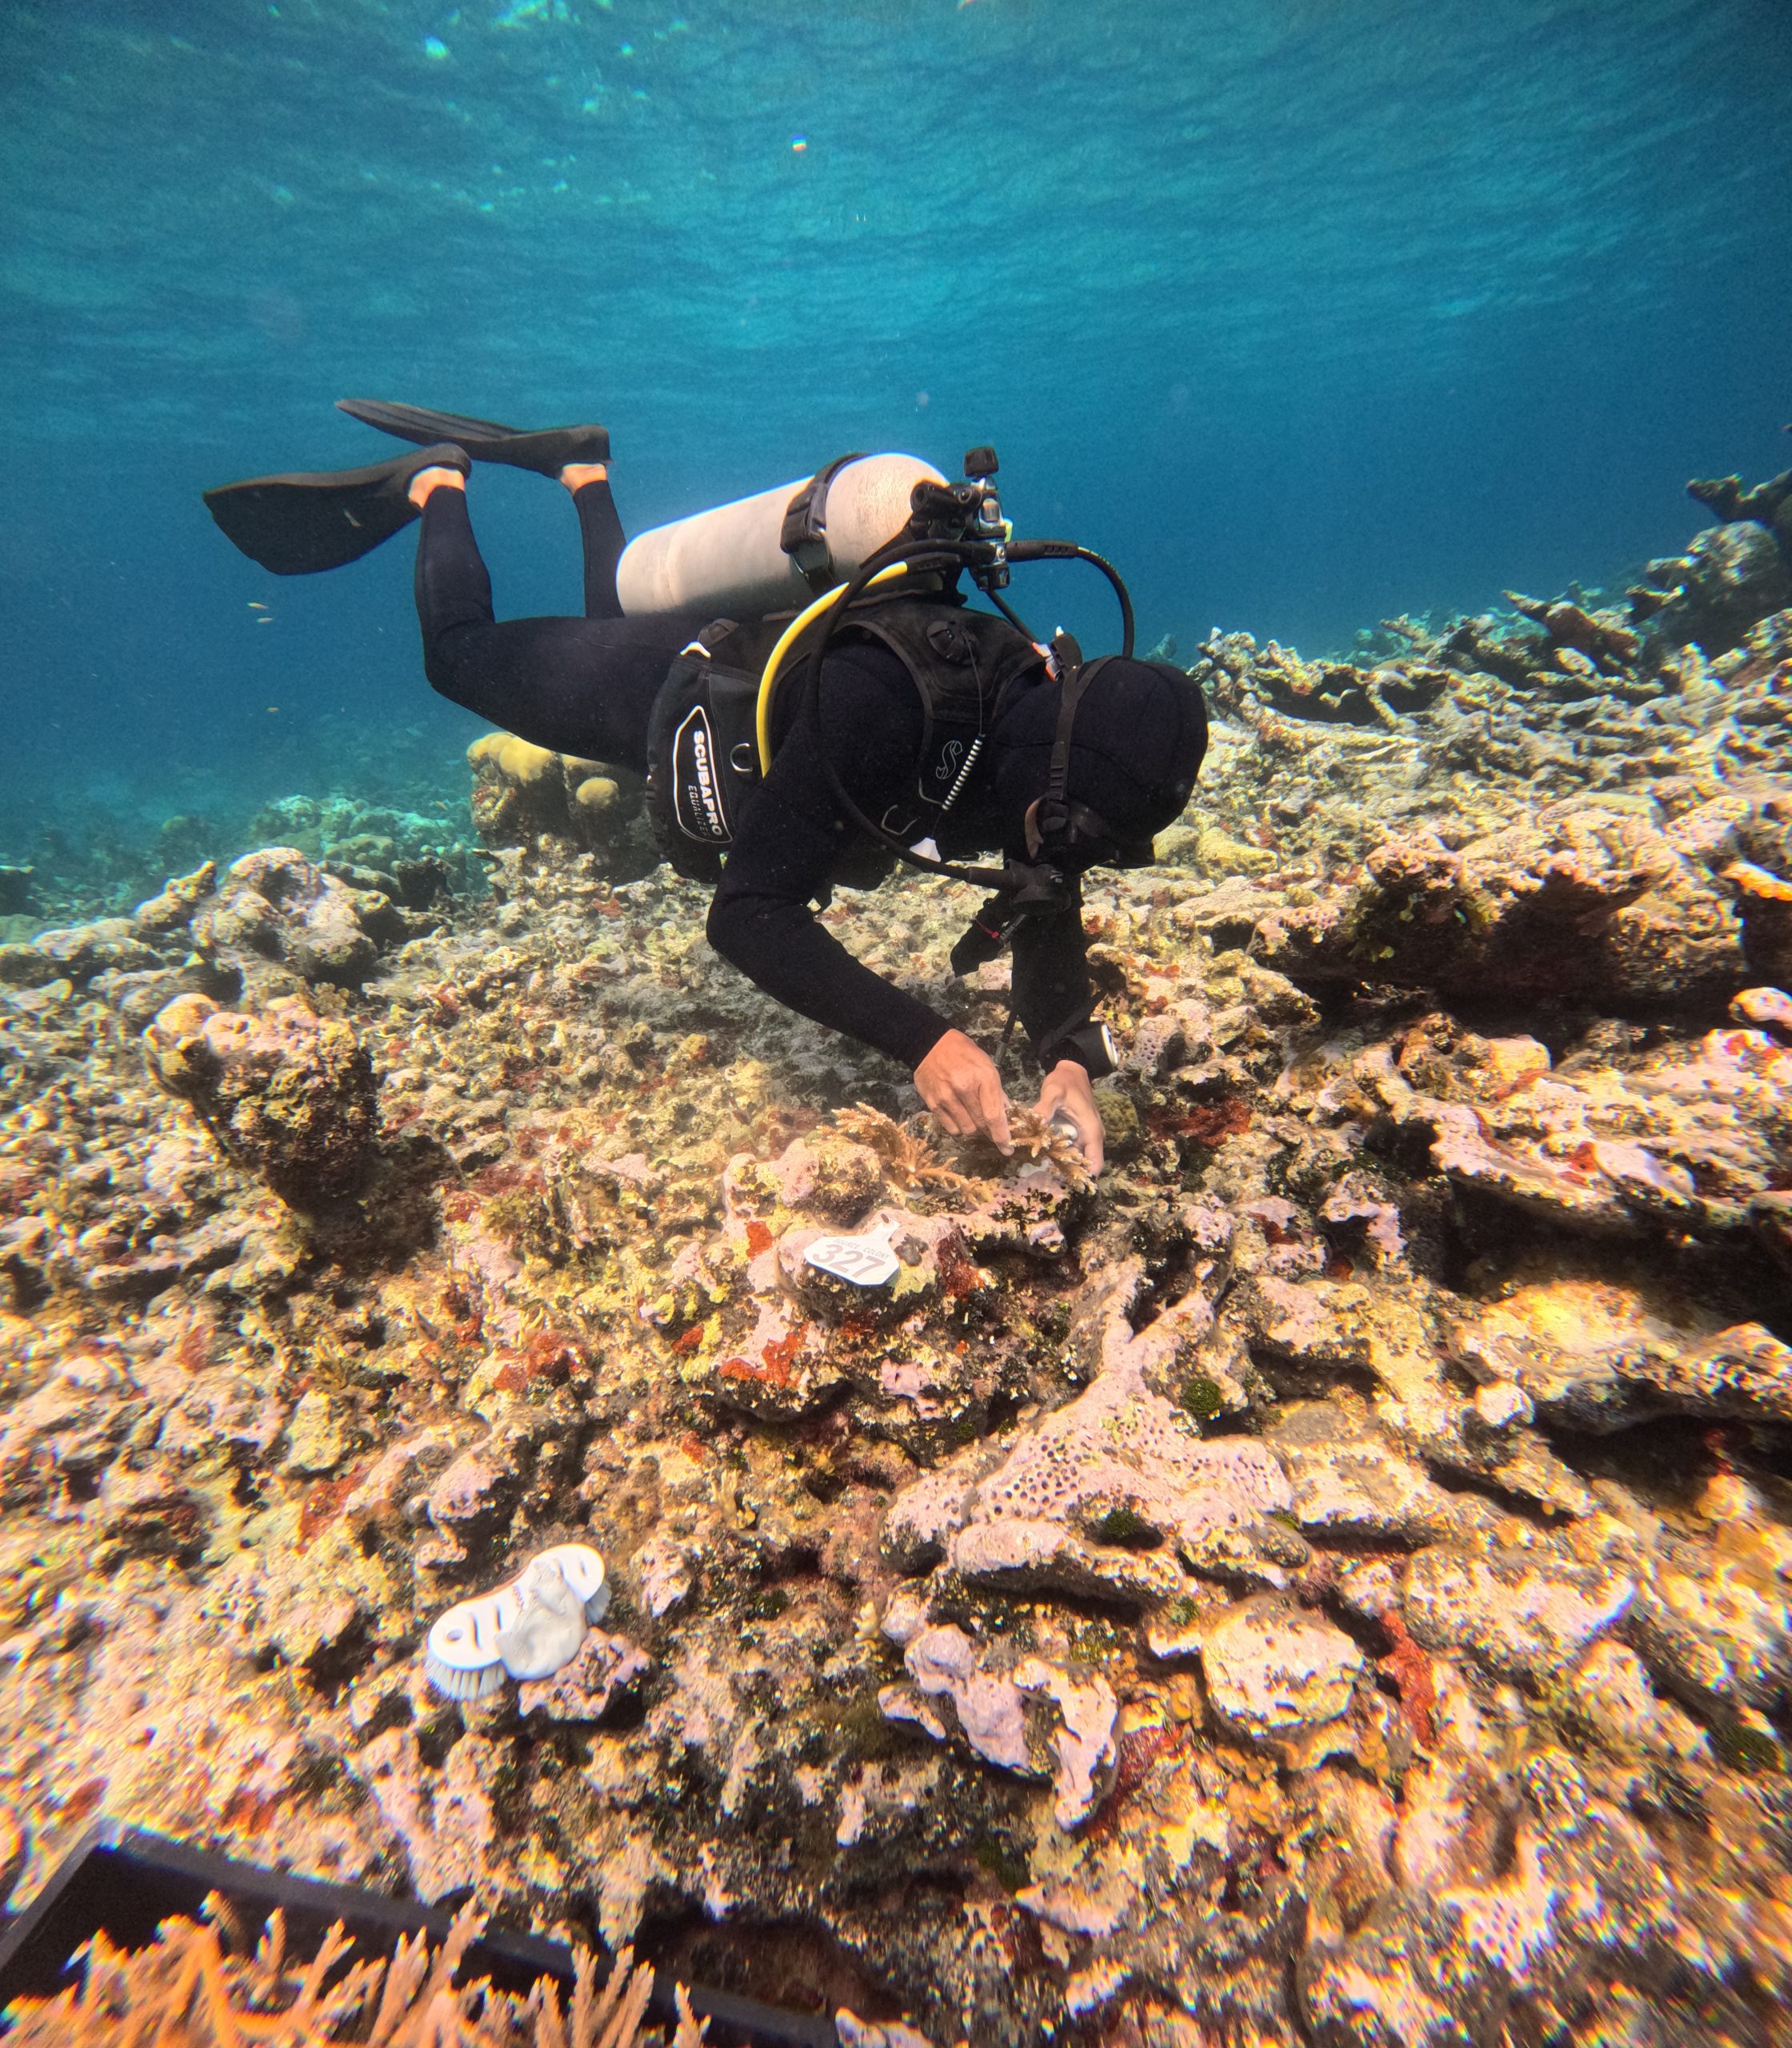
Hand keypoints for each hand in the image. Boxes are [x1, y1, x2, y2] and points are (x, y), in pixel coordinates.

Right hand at [914, 1030, 1012, 1152]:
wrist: (932, 1045)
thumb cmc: (964, 1054)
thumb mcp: (987, 1066)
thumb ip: (997, 1092)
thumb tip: (1006, 1115)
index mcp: (983, 1077)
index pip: (994, 1115)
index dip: (1002, 1135)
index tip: (1007, 1148)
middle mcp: (964, 1088)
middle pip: (981, 1124)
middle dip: (990, 1133)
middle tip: (994, 1135)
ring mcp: (946, 1097)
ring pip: (966, 1130)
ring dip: (974, 1130)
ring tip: (975, 1120)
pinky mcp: (933, 1104)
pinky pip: (951, 1128)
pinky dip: (959, 1128)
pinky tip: (961, 1117)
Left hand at [1036, 1060, 1103, 1172]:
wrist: (1071, 1071)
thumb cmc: (1065, 1082)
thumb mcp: (1054, 1092)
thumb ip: (1045, 1108)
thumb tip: (1036, 1124)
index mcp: (1091, 1131)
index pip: (1095, 1162)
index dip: (1085, 1176)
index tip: (1068, 1183)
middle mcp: (1091, 1136)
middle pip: (1085, 1163)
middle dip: (1069, 1171)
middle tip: (1048, 1177)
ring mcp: (1084, 1134)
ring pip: (1076, 1156)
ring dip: (1063, 1162)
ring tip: (1043, 1167)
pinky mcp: (1077, 1132)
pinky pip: (1070, 1148)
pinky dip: (1060, 1152)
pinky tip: (1044, 1154)